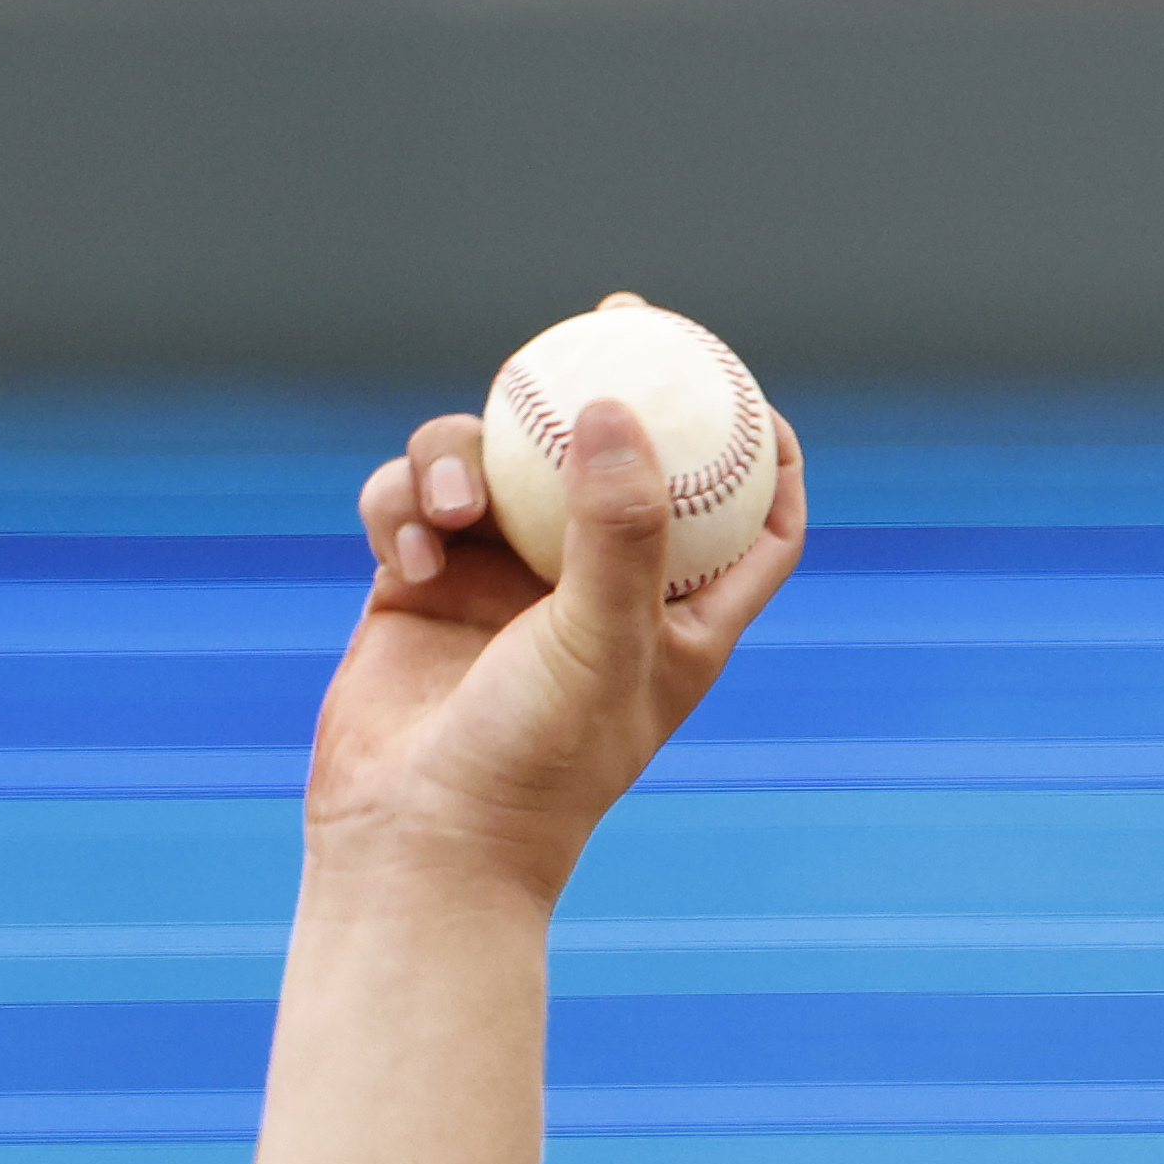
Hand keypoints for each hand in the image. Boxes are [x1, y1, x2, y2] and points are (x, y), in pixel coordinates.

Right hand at [320, 360, 806, 902]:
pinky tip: (404, 558)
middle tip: (612, 320)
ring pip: (493, 464)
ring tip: (450, 507)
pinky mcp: (421, 585)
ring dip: (461, 457)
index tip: (743, 382)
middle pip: (615, 461)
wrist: (416, 844)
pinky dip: (403, 508)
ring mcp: (502, 584)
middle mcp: (591, 591)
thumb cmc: (534, 764)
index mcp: (674, 616)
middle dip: (611, 388)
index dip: (760, 450)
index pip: (747, 521)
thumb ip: (618, 528)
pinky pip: (412, 502)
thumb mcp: (599, 642)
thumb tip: (619, 409)